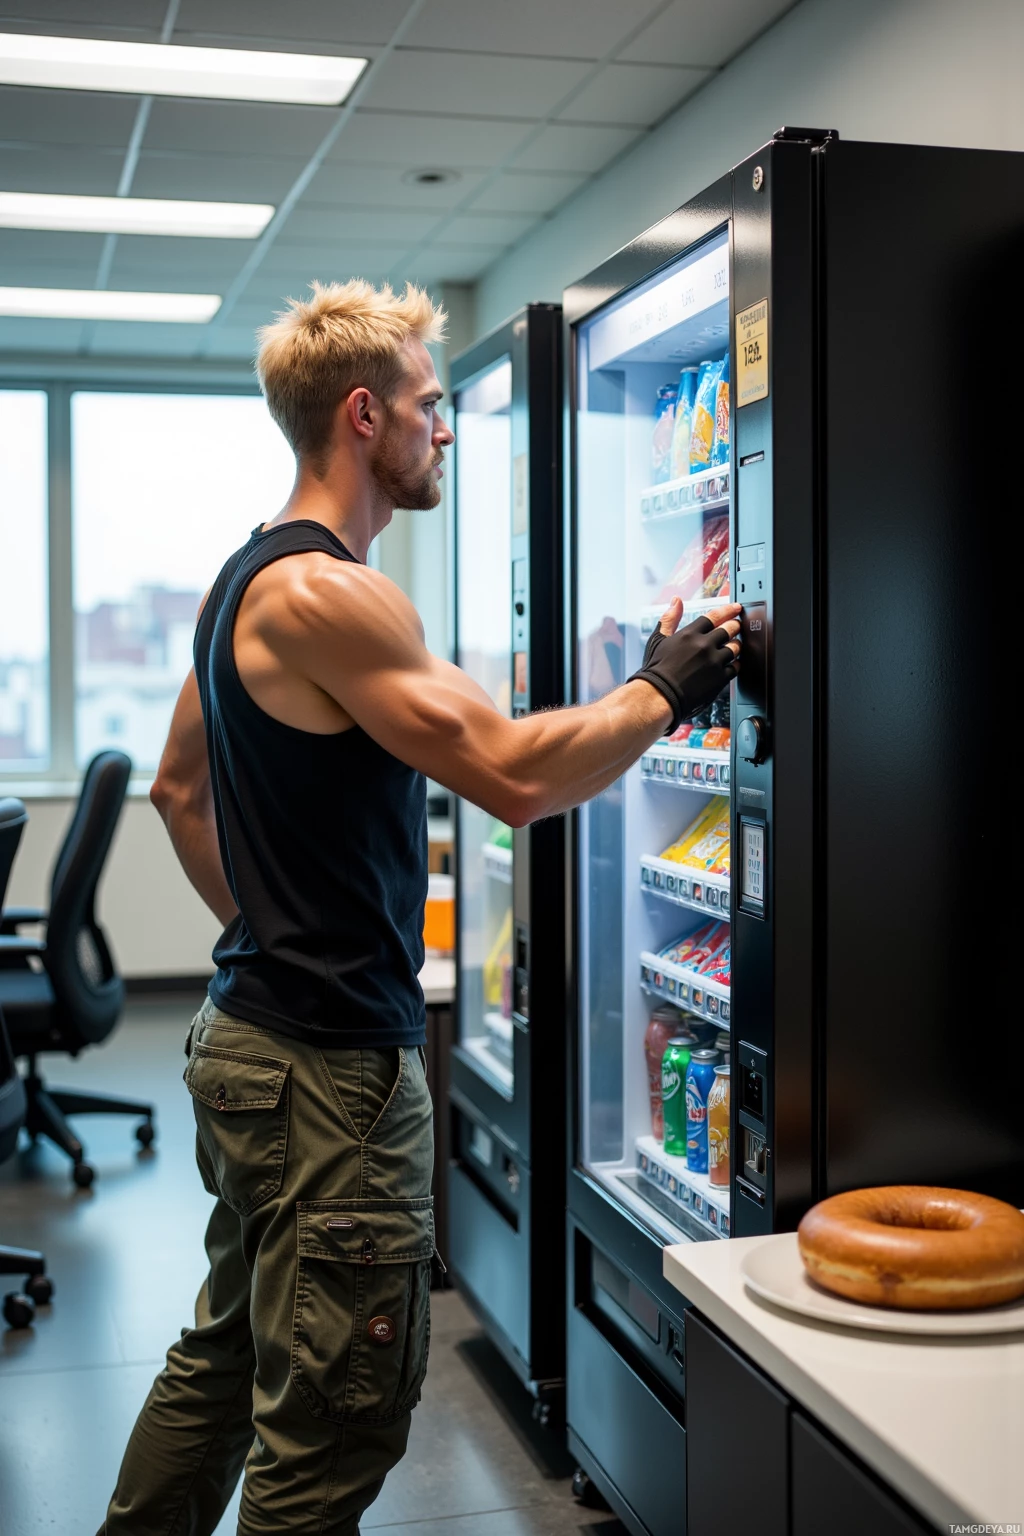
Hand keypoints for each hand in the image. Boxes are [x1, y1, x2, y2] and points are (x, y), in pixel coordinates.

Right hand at [629, 600, 740, 730]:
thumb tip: (676, 601)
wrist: (659, 696)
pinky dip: (735, 664)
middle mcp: (704, 646)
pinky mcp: (720, 678)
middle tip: (736, 627)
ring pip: (736, 648)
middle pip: (729, 629)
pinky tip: (731, 664)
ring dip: (736, 645)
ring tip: (733, 646)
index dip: (728, 610)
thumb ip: (670, 618)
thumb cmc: (657, 669)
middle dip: (735, 626)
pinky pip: (735, 667)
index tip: (736, 608)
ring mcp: (714, 662)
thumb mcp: (659, 639)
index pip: (715, 616)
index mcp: (690, 634)